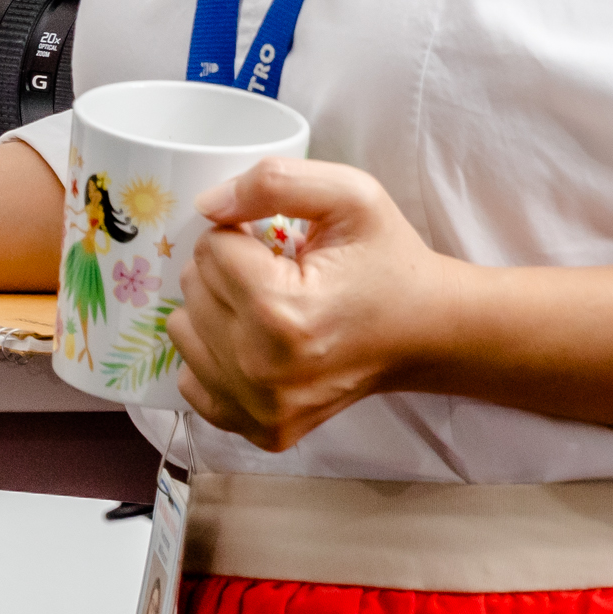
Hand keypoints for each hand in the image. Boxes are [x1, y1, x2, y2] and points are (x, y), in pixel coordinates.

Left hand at [170, 157, 459, 449]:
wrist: (428, 333)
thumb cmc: (389, 263)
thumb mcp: (350, 195)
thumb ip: (273, 181)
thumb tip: (206, 206)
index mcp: (283, 313)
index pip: (209, 249)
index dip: (243, 237)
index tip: (284, 250)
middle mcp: (265, 372)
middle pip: (193, 290)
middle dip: (228, 272)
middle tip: (283, 278)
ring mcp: (262, 410)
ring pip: (184, 332)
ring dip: (217, 312)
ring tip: (272, 311)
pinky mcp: (262, 431)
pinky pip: (191, 380)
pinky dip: (215, 357)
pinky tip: (258, 346)